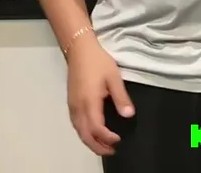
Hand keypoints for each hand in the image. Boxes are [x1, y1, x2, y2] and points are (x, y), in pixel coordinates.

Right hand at [66, 36, 134, 155]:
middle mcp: (78, 107)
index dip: (107, 137)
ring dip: (90, 141)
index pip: (97, 128)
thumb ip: (121, 97)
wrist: (79, 49)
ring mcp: (73, 105)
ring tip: (103, 146)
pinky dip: (84, 133)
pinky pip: (76, 124)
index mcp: (89, 102)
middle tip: (111, 151)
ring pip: (79, 131)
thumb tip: (129, 115)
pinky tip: (91, 133)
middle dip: (97, 146)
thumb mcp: (114, 77)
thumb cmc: (98, 62)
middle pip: (85, 135)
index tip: (118, 139)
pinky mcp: (71, 102)